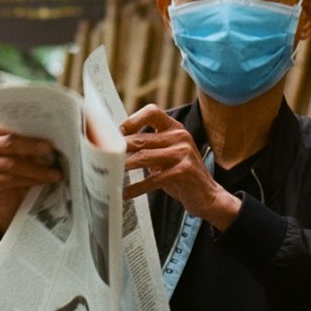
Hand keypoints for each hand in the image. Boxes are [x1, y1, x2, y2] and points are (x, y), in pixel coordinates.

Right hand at [0, 125, 61, 231]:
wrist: (14, 199)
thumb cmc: (26, 167)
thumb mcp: (31, 151)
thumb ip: (35, 140)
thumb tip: (56, 134)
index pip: (9, 124)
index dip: (28, 127)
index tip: (47, 131)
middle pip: (9, 143)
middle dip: (32, 146)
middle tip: (50, 148)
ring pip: (12, 164)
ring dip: (37, 169)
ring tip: (56, 173)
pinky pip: (10, 179)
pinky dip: (31, 180)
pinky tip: (45, 181)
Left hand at [120, 106, 240, 229]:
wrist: (208, 197)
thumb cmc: (182, 177)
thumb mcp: (166, 157)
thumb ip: (148, 148)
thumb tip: (116, 146)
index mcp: (175, 129)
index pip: (151, 112)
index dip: (131, 120)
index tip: (115, 133)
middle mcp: (180, 137)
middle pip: (141, 138)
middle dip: (119, 149)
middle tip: (102, 158)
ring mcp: (183, 153)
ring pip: (143, 157)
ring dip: (123, 167)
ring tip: (109, 173)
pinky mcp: (184, 171)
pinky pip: (153, 179)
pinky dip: (137, 188)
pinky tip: (126, 193)